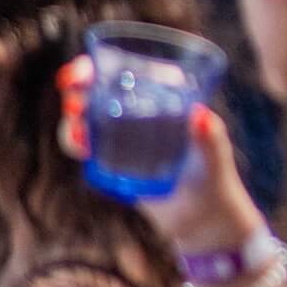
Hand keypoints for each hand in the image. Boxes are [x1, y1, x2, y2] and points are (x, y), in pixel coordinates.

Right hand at [57, 59, 263, 256]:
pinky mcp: (112, 164)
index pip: (127, 72)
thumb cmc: (215, 178)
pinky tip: (79, 144)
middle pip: (99, 92)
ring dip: (73, 117)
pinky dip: (76, 142)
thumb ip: (211, 139)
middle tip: (71, 90)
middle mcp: (139, 113)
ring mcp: (123, 138)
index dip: (101, 67)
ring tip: (76, 123)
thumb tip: (201, 116)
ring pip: (87, 120)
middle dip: (78, 87)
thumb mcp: (215, 156)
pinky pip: (87, 148)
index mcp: (162, 98)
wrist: (203, 220)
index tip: (86, 69)